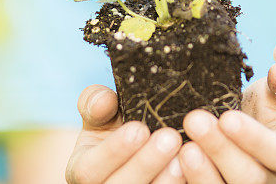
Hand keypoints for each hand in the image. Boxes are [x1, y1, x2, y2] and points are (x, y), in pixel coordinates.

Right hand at [65, 85, 183, 183]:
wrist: (137, 148)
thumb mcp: (102, 115)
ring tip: (183, 158)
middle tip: (170, 138)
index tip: (138, 128)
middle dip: (145, 163)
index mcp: (84, 170)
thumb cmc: (117, 129)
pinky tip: (192, 171)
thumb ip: (96, 103)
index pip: (90, 168)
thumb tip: (103, 100)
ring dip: (165, 180)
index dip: (114, 150)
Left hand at [178, 62, 275, 183]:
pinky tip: (168, 164)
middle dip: (220, 150)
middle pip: (249, 179)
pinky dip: (182, 182)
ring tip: (183, 148)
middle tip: (194, 120)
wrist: (248, 132)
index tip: (227, 117)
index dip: (254, 138)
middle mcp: (269, 181)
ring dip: (201, 173)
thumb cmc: (265, 110)